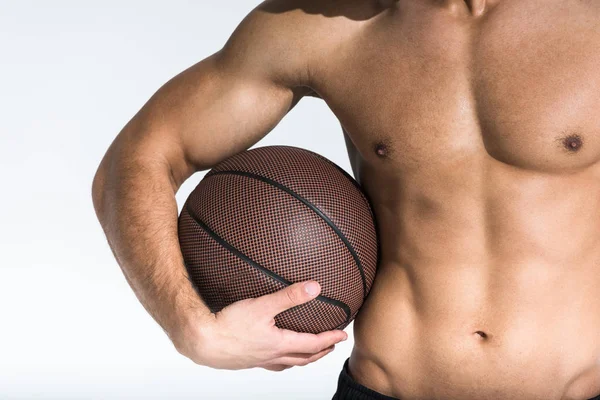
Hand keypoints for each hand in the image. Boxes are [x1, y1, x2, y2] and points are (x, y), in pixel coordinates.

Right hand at [174, 281, 347, 370]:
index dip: (330, 339)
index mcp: (280, 344)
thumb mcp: (262, 305)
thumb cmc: (229, 325)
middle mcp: (273, 356)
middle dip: (321, 351)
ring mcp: (260, 360)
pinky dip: (284, 361)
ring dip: (304, 358)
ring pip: (289, 364)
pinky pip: (273, 364)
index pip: (313, 344)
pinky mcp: (248, 360)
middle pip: (304, 358)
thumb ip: (289, 296)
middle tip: (332, 345)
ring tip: (310, 352)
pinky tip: (277, 354)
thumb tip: (315, 288)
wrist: (202, 341)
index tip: (342, 335)